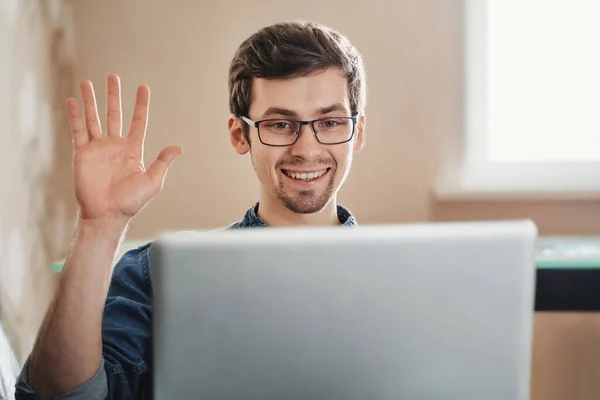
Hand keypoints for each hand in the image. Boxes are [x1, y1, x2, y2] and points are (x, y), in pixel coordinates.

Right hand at [68, 74, 180, 225]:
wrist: (106, 214)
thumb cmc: (130, 202)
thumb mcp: (152, 182)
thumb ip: (162, 163)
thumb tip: (178, 147)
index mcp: (133, 150)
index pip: (138, 121)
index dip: (140, 104)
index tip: (143, 87)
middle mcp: (115, 145)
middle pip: (114, 114)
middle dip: (113, 96)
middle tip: (113, 76)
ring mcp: (98, 148)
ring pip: (93, 118)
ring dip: (91, 101)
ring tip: (87, 82)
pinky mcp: (82, 153)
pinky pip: (77, 130)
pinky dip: (75, 115)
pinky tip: (72, 101)